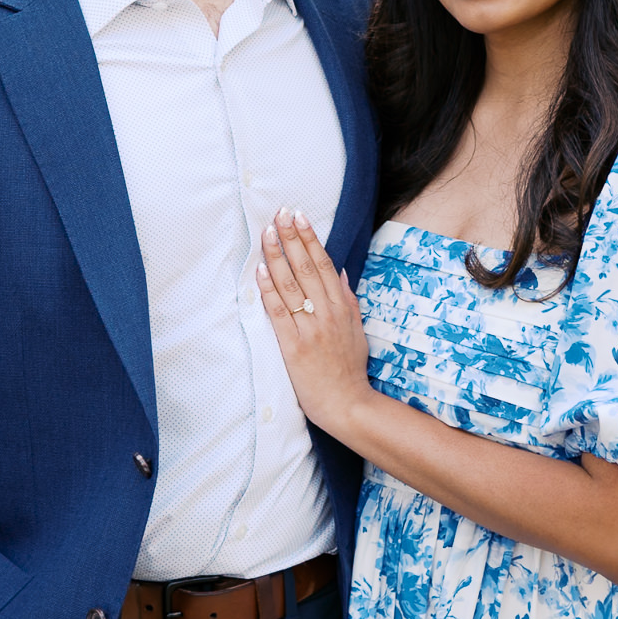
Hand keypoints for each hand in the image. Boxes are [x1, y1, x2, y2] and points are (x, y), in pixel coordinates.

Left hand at [257, 209, 370, 434]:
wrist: (347, 404)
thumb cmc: (350, 368)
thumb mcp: (357, 329)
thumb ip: (348, 299)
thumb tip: (341, 271)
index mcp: (342, 307)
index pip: (323, 264)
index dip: (309, 238)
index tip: (299, 216)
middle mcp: (327, 313)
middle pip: (305, 268)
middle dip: (291, 238)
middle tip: (279, 213)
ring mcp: (310, 329)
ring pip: (290, 285)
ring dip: (277, 256)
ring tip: (267, 233)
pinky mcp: (294, 347)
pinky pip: (279, 313)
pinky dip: (269, 291)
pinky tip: (260, 271)